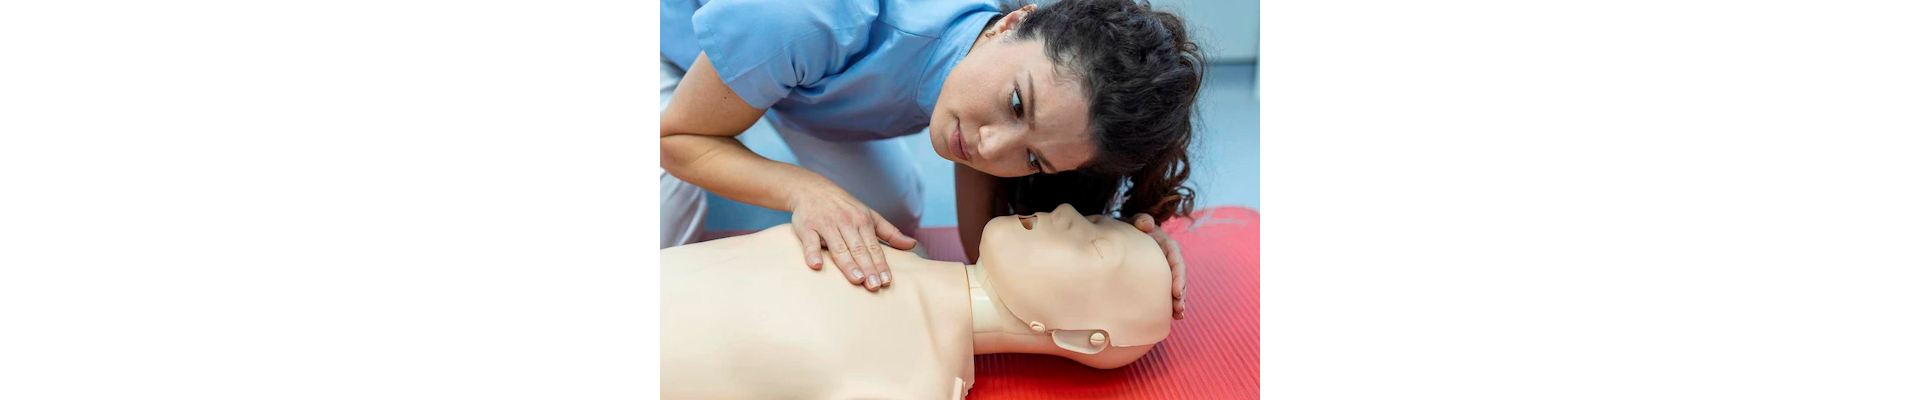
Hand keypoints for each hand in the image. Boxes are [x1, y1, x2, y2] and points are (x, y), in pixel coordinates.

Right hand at [789, 186, 917, 290]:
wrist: (811, 188)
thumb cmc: (844, 206)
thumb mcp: (869, 215)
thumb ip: (890, 232)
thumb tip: (912, 245)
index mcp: (862, 221)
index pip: (874, 247)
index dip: (880, 264)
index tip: (887, 281)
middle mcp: (845, 223)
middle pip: (858, 249)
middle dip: (868, 268)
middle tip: (875, 286)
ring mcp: (826, 225)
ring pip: (838, 247)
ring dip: (848, 264)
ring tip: (857, 280)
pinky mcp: (806, 227)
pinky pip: (810, 242)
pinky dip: (812, 253)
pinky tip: (816, 265)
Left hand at [1132, 214, 1186, 319]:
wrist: (1120, 236)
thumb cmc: (1127, 228)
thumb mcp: (1133, 222)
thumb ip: (1140, 220)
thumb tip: (1146, 224)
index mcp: (1166, 244)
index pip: (1176, 260)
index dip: (1178, 276)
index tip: (1176, 292)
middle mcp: (1168, 258)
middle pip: (1179, 276)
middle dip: (1180, 293)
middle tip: (1178, 308)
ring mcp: (1164, 270)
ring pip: (1175, 286)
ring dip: (1178, 302)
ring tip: (1178, 315)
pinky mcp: (1158, 279)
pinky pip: (1166, 292)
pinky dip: (1170, 304)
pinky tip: (1172, 317)